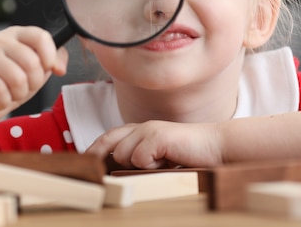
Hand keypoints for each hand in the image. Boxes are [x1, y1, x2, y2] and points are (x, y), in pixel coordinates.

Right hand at [0, 26, 67, 125]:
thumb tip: (59, 68)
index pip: (40, 36)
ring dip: (19, 94)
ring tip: (11, 93)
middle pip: (32, 62)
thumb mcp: (37, 71)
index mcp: (17, 34)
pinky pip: (0, 90)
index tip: (47, 68)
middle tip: (24, 87)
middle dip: (34, 83)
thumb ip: (54, 62)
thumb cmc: (10, 83)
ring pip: (17, 78)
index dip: (49, 56)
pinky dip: (4, 101)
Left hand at [86, 120, 223, 169]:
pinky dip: (149, 164)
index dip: (94, 149)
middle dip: (98, 154)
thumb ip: (141, 159)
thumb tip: (115, 172)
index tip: (83, 163)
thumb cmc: (190, 155)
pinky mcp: (157, 136)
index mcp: (141, 131)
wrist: (217, 147)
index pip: (109, 137)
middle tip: (93, 170)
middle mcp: (142, 127)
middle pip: (108, 141)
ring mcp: (149, 129)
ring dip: (136, 165)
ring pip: (122, 153)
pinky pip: (139, 157)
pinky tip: (166, 160)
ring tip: (158, 164)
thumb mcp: (160, 158)